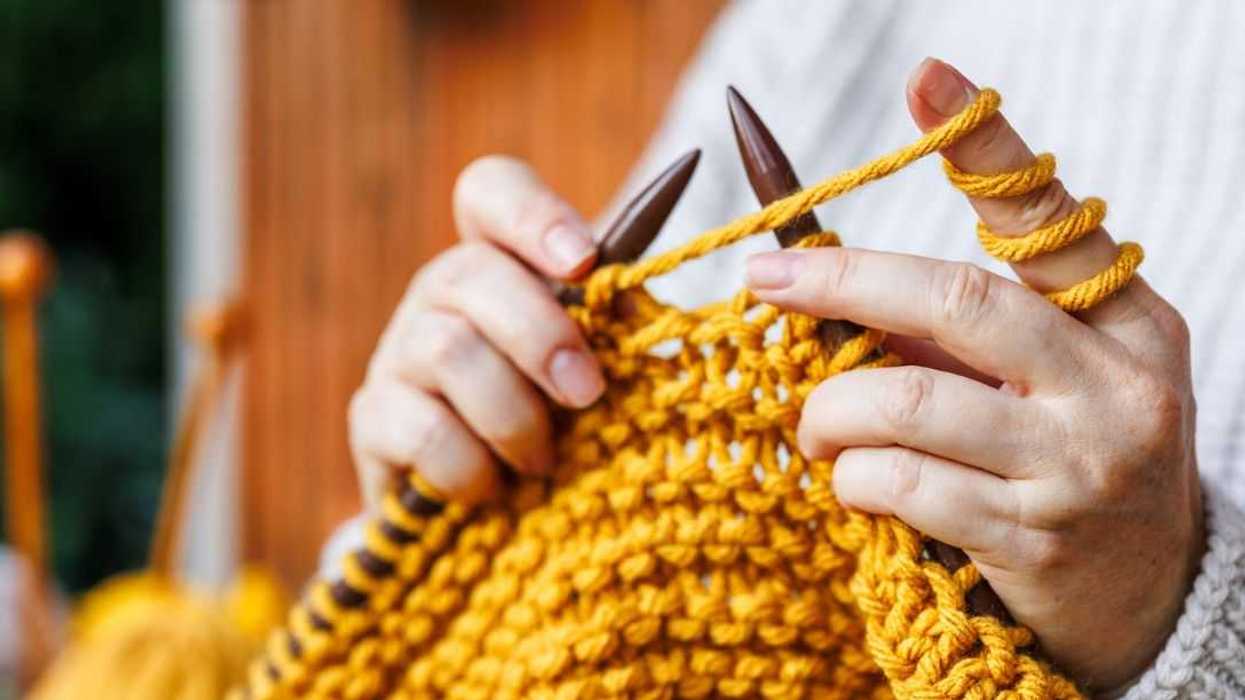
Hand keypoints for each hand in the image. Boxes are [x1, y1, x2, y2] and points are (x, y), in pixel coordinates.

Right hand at [348, 156, 604, 507]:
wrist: (484, 516)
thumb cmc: (555, 425)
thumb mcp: (591, 369)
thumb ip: (610, 328)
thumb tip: (634, 301)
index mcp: (501, 263)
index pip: (490, 192)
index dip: (533, 215)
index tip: (583, 262)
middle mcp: (439, 294)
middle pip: (469, 272)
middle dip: (540, 334)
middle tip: (586, 392)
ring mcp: (398, 353)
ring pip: (447, 349)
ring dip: (512, 414)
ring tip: (542, 460)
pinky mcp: (372, 419)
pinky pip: (424, 430)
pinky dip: (471, 467)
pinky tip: (491, 490)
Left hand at [745, 58, 1202, 689]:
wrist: (1148, 600)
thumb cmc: (1070, 463)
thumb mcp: (1047, 383)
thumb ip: (960, 332)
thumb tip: (828, 278)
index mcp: (1126, 323)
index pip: (1048, 218)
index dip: (984, 147)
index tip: (925, 78)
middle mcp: (1116, 386)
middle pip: (959, 300)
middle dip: (843, 282)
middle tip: (766, 278)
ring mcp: (1080, 466)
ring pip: (909, 401)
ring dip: (832, 410)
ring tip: (814, 426)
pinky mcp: (1033, 539)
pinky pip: (901, 485)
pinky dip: (852, 477)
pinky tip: (853, 483)